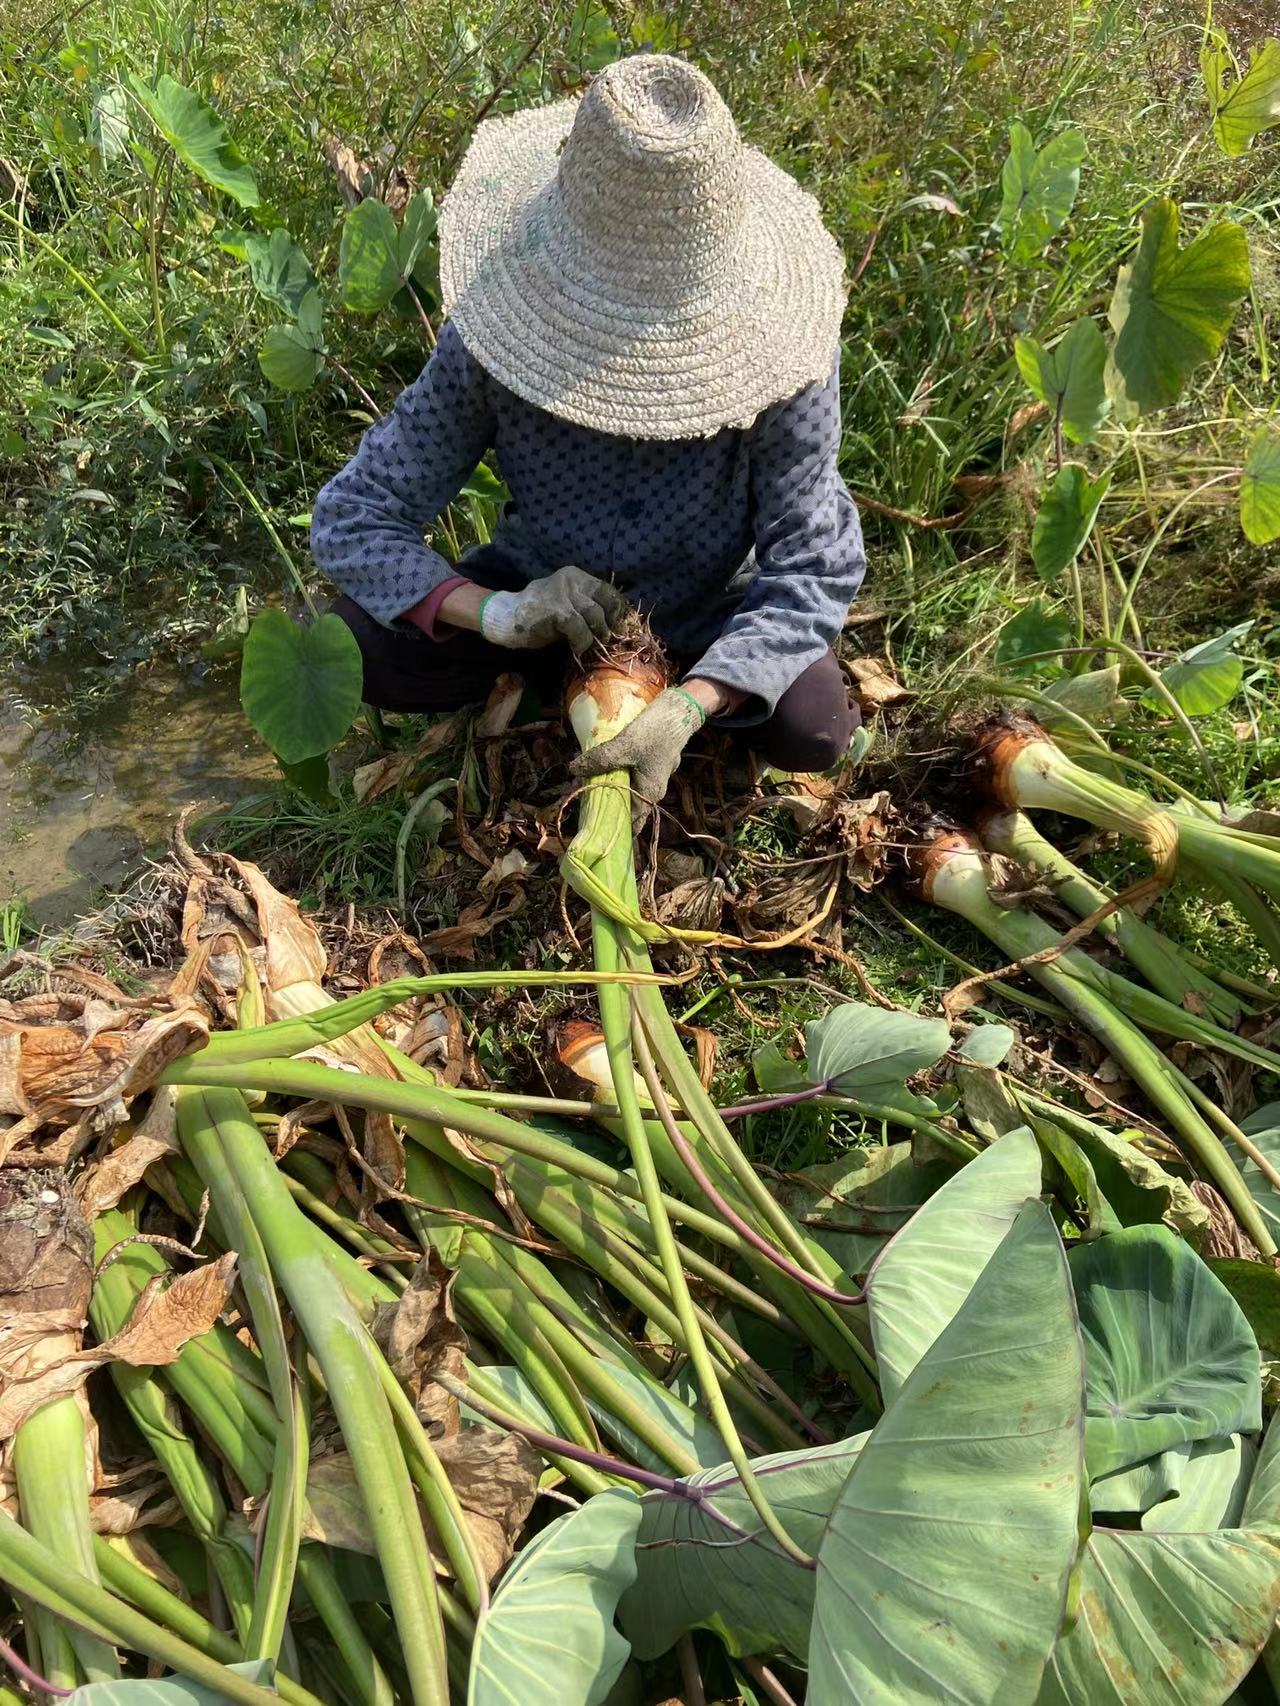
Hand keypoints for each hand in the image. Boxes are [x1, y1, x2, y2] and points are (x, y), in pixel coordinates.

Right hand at [478, 566, 625, 651]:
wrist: (506, 617)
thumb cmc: (539, 615)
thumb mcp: (566, 603)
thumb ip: (585, 607)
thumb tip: (613, 624)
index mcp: (576, 576)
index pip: (607, 591)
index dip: (617, 610)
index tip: (620, 626)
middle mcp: (571, 581)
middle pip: (604, 604)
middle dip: (609, 625)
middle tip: (608, 640)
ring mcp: (563, 595)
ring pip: (594, 617)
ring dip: (596, 635)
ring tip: (593, 646)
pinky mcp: (556, 612)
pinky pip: (580, 630)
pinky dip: (582, 642)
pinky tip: (577, 648)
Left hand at [571, 686, 708, 818]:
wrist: (679, 711)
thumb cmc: (656, 733)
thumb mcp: (625, 746)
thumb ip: (600, 759)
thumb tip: (573, 769)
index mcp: (649, 793)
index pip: (632, 823)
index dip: (614, 828)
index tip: (593, 829)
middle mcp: (652, 789)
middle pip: (627, 806)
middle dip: (606, 805)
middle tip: (582, 801)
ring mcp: (652, 775)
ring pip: (627, 789)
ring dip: (609, 787)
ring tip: (587, 783)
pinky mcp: (650, 762)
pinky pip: (630, 775)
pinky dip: (616, 774)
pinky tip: (601, 766)